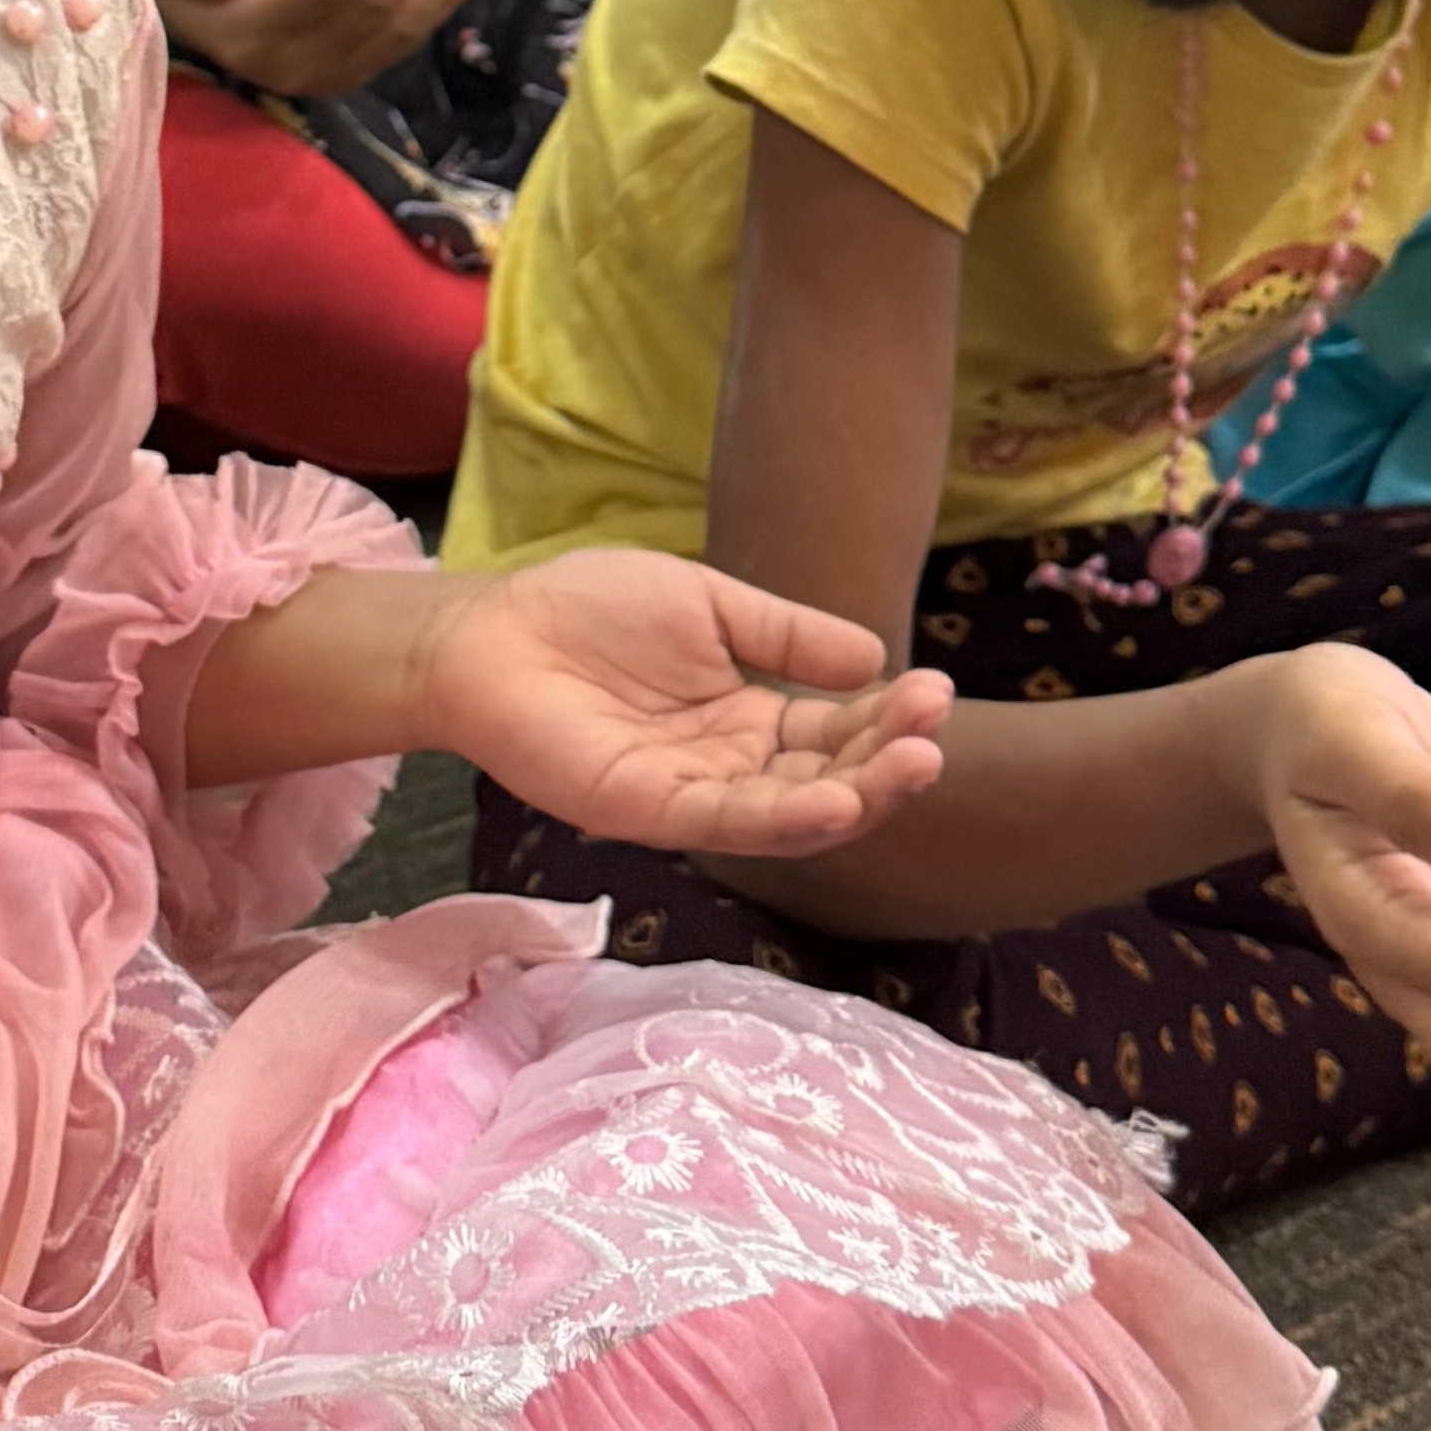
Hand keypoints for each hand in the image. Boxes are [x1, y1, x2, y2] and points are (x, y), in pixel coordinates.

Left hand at [424, 550, 949, 859]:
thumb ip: (787, 636)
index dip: (886, 717)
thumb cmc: (592, 610)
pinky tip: (837, 801)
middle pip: (828, 778)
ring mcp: (694, 794)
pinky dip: (786, 819)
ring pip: (791, 812)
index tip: (935, 691)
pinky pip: (728, 824)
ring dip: (857, 795)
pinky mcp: (649, 812)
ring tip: (913, 766)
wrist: (495, 629)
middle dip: (887, 760)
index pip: (836, 730)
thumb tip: (876, 658)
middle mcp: (732, 765)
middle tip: (933, 733)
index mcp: (750, 716)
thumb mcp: (711, 606)